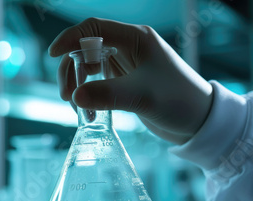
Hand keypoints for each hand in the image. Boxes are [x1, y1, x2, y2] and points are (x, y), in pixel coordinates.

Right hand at [49, 18, 212, 144]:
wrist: (198, 121)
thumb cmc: (178, 101)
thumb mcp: (141, 96)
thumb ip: (107, 95)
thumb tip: (74, 96)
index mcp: (135, 38)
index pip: (94, 28)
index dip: (70, 38)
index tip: (54, 55)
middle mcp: (129, 47)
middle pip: (86, 49)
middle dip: (71, 70)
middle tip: (67, 96)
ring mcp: (126, 65)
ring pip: (89, 67)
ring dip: (78, 84)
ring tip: (76, 108)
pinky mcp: (125, 82)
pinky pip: (97, 82)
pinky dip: (88, 94)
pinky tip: (87, 111)